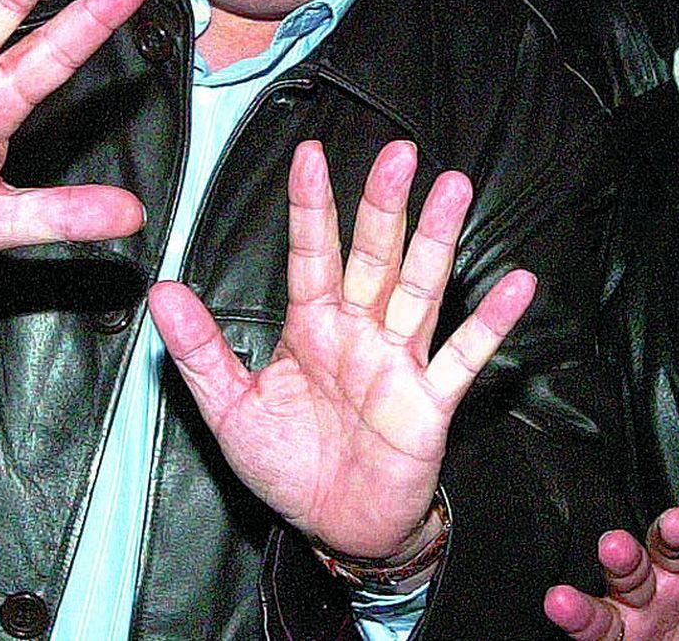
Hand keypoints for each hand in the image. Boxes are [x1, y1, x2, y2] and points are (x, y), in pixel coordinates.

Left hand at [150, 139, 536, 559]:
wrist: (334, 528)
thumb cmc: (287, 463)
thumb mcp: (230, 408)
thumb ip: (200, 349)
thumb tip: (161, 290)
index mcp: (313, 326)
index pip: (312, 253)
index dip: (310, 205)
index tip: (308, 155)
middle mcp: (360, 331)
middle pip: (374, 256)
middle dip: (384, 204)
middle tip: (398, 150)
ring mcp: (399, 361)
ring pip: (421, 288)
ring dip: (439, 238)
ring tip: (454, 188)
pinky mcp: (430, 401)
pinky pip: (464, 356)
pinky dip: (492, 322)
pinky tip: (517, 285)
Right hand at [544, 499, 678, 640]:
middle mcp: (652, 579)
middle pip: (640, 560)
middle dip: (629, 553)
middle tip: (618, 544)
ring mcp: (627, 609)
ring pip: (613, 587)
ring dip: (603, 576)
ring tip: (593, 565)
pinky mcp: (611, 638)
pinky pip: (591, 629)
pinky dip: (573, 617)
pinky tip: (557, 602)